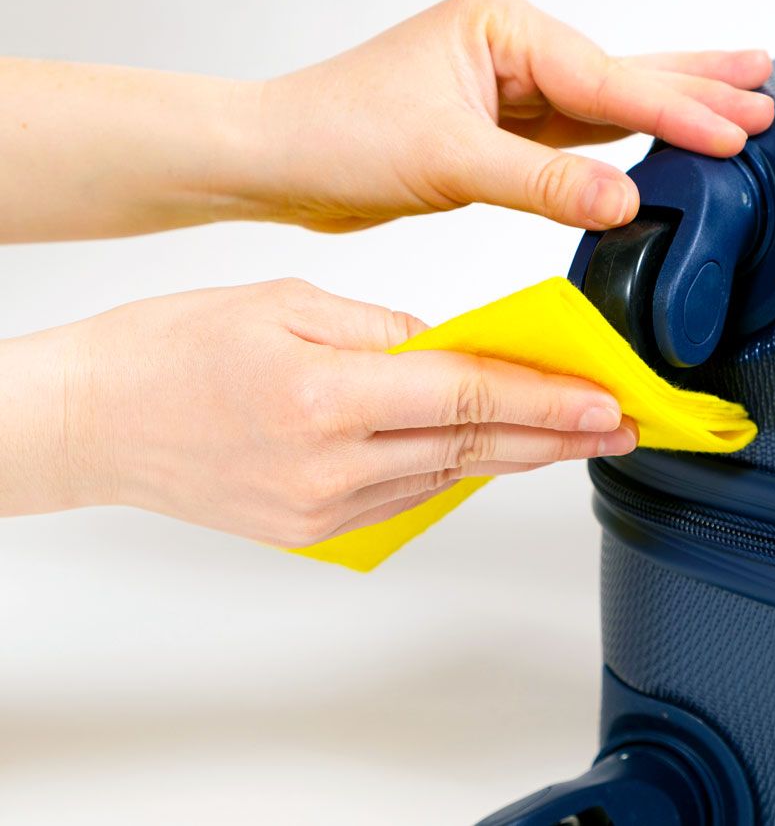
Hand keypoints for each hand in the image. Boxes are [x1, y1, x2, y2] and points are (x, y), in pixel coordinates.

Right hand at [9, 279, 634, 545]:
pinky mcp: (313, 531)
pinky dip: (454, 469)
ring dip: (514, 455)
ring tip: (568, 436)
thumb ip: (383, 330)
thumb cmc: (173, 348)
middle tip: (618, 427)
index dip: (549, 401)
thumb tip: (452, 348)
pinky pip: (407, 497)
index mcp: (326, 396)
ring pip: (448, 476)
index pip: (470, 396)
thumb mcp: (287, 305)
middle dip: (557, 437)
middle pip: (475, 447)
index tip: (606, 403)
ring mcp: (323, 510)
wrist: (95, 419)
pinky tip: (488, 452)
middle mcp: (331, 467)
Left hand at [242, 0, 774, 231]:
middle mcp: (511, 49)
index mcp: (500, 29)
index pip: (604, 78)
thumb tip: (625, 200)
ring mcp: (510, 89)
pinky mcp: (503, 130)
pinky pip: (581, 136)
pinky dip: (626, 142)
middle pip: (623, 72)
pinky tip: (667, 136)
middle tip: (764, 91)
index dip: (673, 110)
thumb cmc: (337, 133)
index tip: (733, 133)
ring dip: (671, 106)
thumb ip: (543, 183)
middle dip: (695, 85)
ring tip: (740, 95)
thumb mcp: (449, 159)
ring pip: (609, 101)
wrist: (282, 160)